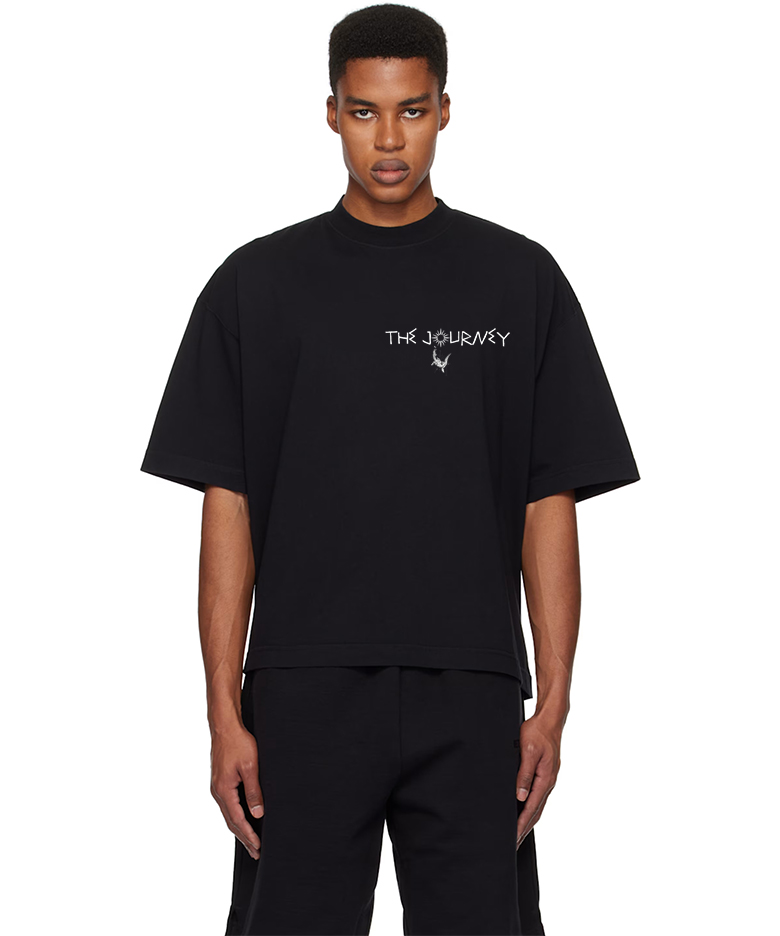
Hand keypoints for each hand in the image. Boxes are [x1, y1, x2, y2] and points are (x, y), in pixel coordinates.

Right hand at [210, 725, 264, 859]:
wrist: (225, 727)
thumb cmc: (238, 743)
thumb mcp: (250, 767)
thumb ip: (253, 791)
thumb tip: (257, 813)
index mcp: (224, 790)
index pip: (237, 819)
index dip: (248, 835)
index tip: (257, 847)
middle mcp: (218, 791)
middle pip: (231, 822)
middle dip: (244, 838)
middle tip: (256, 852)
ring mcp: (217, 787)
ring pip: (228, 815)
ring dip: (239, 829)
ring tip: (250, 841)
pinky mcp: (220, 782)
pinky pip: (227, 805)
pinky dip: (235, 817)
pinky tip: (242, 820)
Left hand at [515, 713, 561, 848]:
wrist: (550, 720)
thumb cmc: (538, 732)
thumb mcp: (527, 752)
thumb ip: (524, 774)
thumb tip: (520, 796)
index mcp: (545, 778)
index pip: (531, 807)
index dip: (521, 823)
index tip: (514, 836)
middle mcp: (548, 781)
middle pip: (536, 811)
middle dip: (525, 828)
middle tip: (515, 843)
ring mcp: (549, 778)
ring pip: (538, 805)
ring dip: (529, 820)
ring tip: (520, 833)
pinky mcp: (546, 774)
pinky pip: (539, 796)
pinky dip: (532, 808)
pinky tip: (526, 811)